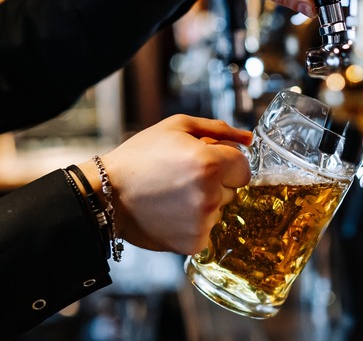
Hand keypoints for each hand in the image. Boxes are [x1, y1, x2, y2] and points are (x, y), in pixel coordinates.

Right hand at [80, 115, 252, 254]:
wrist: (105, 194)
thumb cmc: (141, 156)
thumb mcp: (177, 128)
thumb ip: (219, 129)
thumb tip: (249, 139)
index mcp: (210, 163)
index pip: (244, 168)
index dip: (225, 163)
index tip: (205, 163)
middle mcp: (210, 194)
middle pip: (233, 189)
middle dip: (216, 183)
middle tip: (182, 178)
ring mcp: (203, 221)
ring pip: (220, 209)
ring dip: (205, 203)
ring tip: (172, 196)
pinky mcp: (194, 242)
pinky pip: (208, 229)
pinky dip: (194, 223)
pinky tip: (171, 213)